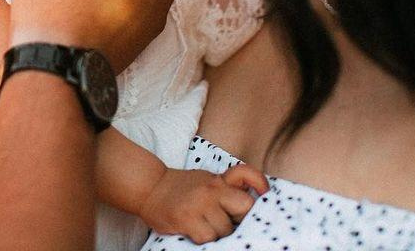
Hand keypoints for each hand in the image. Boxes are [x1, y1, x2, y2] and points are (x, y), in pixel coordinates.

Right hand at [139, 165, 268, 243]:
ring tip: (203, 226)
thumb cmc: (181, 187)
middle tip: (228, 221)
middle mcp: (211, 189)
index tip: (265, 193)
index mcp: (218, 180)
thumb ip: (226, 186)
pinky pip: (207, 238)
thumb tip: (252, 198)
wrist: (149, 187)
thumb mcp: (205, 179)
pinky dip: (203, 239)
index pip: (245, 174)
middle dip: (239, 219)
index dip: (259, 183)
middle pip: (244, 207)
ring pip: (225, 229)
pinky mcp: (186, 219)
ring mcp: (199, 203)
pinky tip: (193, 231)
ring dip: (217, 233)